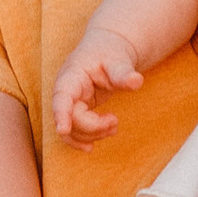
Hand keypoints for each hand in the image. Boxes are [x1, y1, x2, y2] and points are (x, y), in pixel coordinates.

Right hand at [50, 25, 144, 144]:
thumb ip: (123, 73)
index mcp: (71, 76)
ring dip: (92, 135)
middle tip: (115, 120)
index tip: (62, 130)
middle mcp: (65, 92)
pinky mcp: (76, 111)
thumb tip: (136, 81)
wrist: (107, 50)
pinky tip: (92, 146)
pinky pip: (74, 131)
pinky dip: (85, 139)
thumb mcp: (118, 60)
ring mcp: (68, 103)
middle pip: (70, 118)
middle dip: (92, 127)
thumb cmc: (110, 53)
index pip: (61, 97)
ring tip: (113, 126)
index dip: (61, 114)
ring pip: (71, 130)